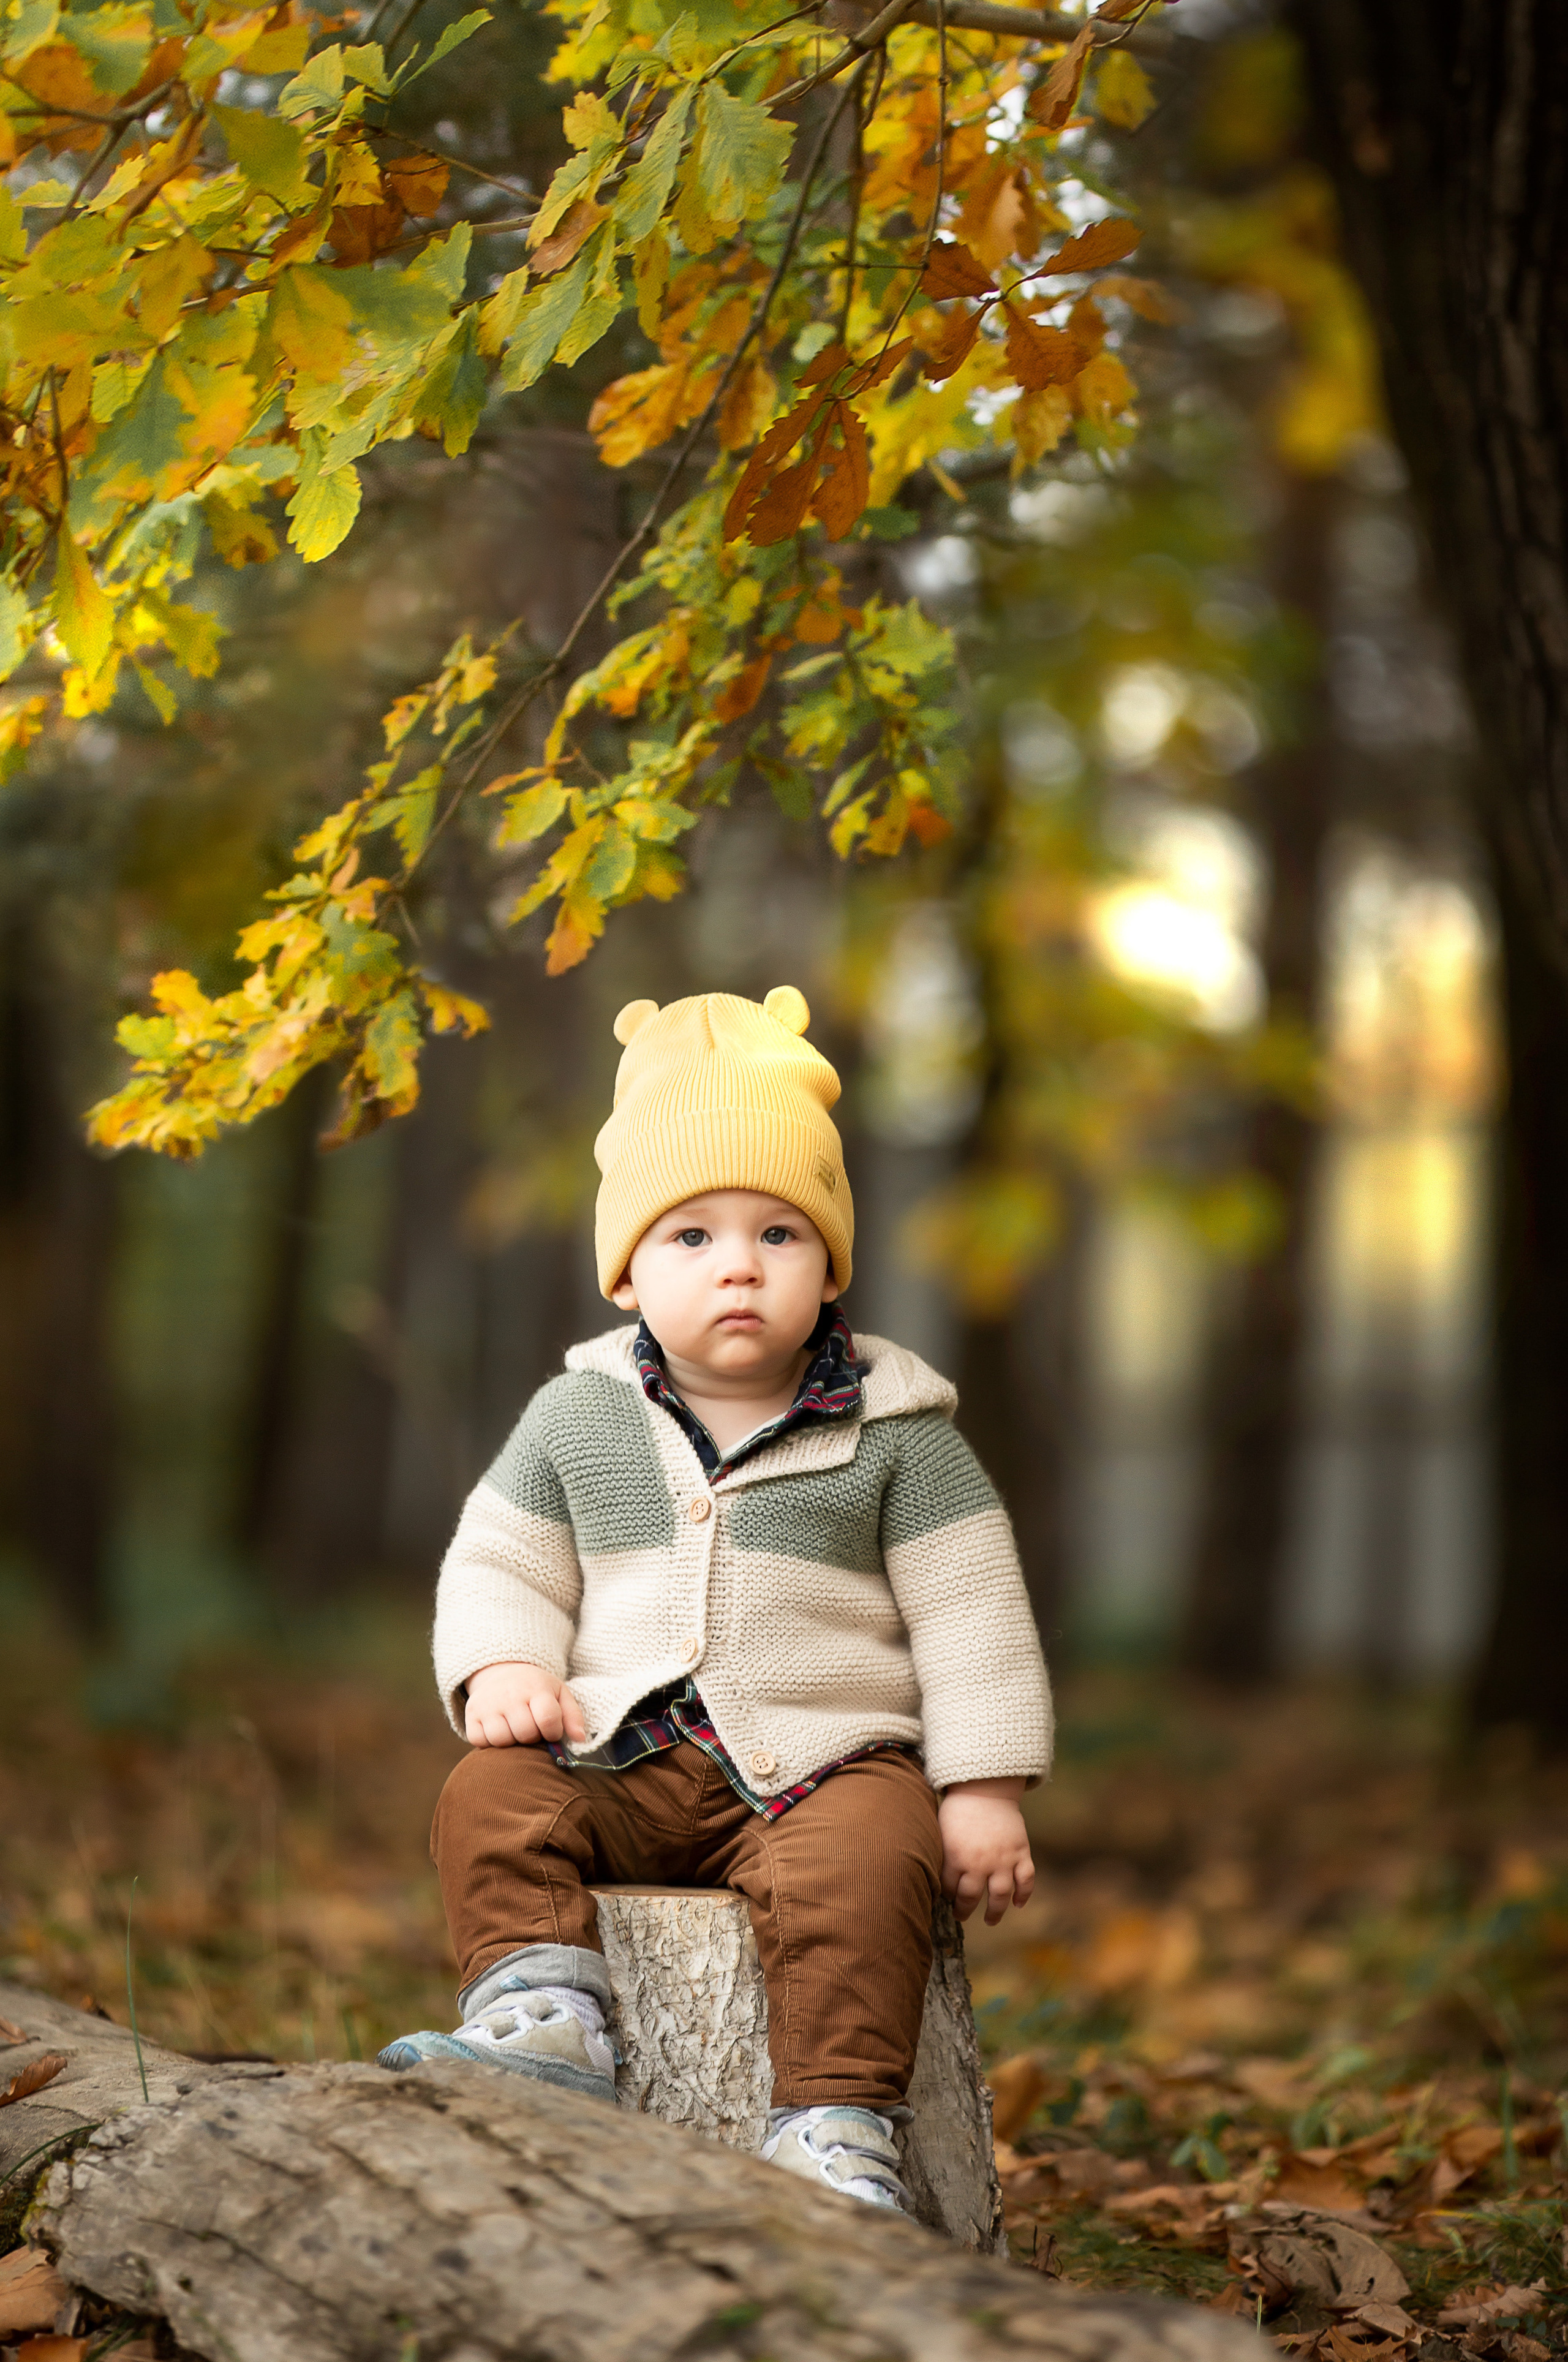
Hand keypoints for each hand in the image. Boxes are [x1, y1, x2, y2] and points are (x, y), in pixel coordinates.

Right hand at [464, 1662, 587, 1748]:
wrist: (504, 1672)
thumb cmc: (536, 1689)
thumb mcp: (559, 1694)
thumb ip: (573, 1716)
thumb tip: (580, 1739)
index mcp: (536, 1687)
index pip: (548, 1719)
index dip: (553, 1733)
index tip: (551, 1731)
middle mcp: (510, 1694)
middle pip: (525, 1733)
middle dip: (533, 1737)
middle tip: (532, 1728)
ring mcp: (488, 1703)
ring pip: (502, 1740)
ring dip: (512, 1742)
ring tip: (516, 1729)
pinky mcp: (471, 1713)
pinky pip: (480, 1742)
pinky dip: (490, 1743)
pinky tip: (499, 1730)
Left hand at [938, 1778, 1034, 1925]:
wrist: (985, 1787)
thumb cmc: (958, 1809)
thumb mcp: (941, 1832)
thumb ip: (942, 1856)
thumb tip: (933, 1877)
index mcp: (955, 1856)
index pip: (949, 1889)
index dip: (947, 1896)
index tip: (947, 1899)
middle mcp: (979, 1862)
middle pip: (970, 1897)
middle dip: (964, 1910)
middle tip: (961, 1914)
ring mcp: (1003, 1859)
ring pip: (1000, 1895)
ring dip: (995, 1912)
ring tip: (990, 1920)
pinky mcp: (1020, 1852)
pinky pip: (1026, 1880)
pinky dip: (1024, 1894)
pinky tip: (1018, 1903)